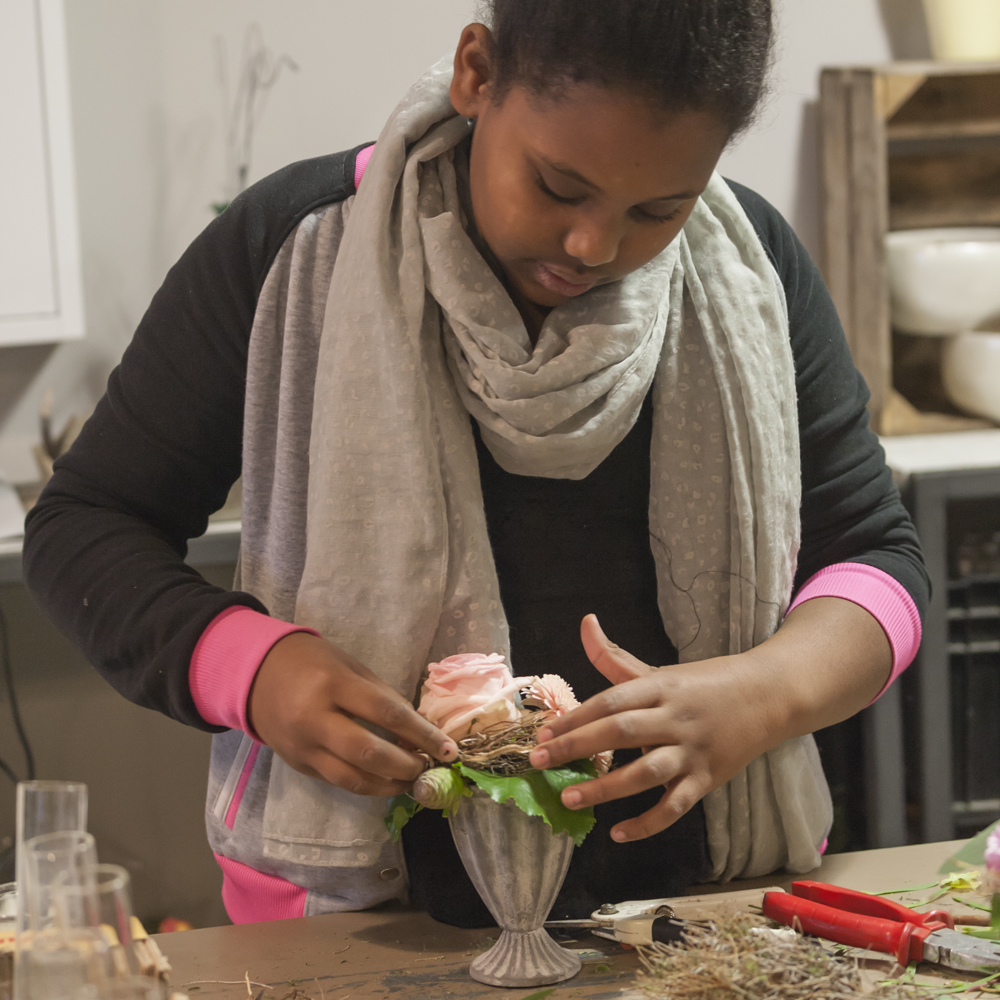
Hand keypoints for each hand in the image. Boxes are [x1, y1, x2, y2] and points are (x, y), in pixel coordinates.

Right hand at [248, 632, 456, 797]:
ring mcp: (303, 747)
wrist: (255, 674)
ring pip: (353, 779)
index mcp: (333, 685)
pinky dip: (367, 785)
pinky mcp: (297, 765)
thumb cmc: (311, 662)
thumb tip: (418, 728)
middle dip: (407, 765)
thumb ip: (382, 696)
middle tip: (430, 767)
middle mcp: (315, 720)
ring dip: (389, 785)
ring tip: (413, 780)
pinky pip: (337, 781)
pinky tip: (386, 781)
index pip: (387, 714)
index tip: (447, 748)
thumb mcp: (350, 666)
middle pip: (369, 754)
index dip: (421, 734)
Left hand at [528, 614, 782, 842]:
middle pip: (621, 731)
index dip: (575, 717)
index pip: (610, 700)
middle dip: (576, 746)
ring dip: (605, 788)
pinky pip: (675, 807)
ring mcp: (692, 750)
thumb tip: (584, 622)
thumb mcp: (659, 669)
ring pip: (645, 773)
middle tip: (539, 759)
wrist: (769, 696)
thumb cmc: (704, 683)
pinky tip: (618, 833)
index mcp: (660, 686)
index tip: (543, 732)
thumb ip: (614, 656)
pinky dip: (647, 823)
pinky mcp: (708, 779)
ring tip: (569, 798)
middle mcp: (674, 717)